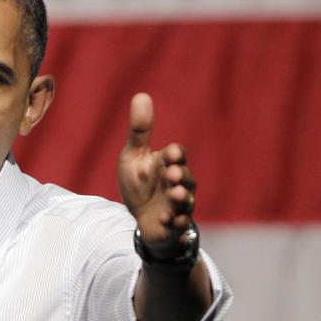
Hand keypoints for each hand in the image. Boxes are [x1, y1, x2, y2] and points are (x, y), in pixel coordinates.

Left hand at [117, 93, 196, 259]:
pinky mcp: (175, 225)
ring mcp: (178, 205)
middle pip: (186, 178)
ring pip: (186, 201)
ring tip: (175, 195)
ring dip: (181, 198)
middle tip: (173, 174)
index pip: (177, 155)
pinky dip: (175, 222)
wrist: (141, 218)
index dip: (176, 154)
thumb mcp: (134, 156)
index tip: (171, 154)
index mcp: (168, 164)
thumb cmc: (140, 183)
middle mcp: (178, 183)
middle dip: (180, 176)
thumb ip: (140, 130)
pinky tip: (166, 219)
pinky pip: (180, 224)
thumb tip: (141, 95)